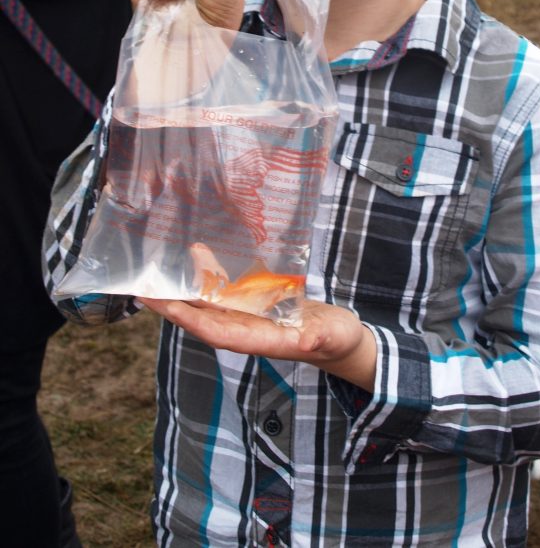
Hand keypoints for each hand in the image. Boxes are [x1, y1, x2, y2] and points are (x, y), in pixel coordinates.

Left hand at [139, 296, 377, 391]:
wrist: (339, 340)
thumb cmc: (337, 341)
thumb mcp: (332, 338)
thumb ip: (318, 338)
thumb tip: (307, 341)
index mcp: (261, 340)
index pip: (218, 333)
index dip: (192, 321)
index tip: (167, 308)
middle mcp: (248, 330)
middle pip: (204, 320)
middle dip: (174, 307)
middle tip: (143, 290)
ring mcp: (250, 317)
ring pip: (210, 304)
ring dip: (184, 291)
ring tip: (156, 275)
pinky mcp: (256, 305)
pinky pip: (227, 289)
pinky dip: (211, 273)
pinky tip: (199, 254)